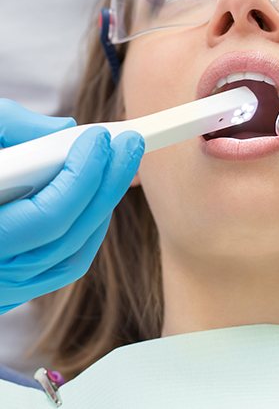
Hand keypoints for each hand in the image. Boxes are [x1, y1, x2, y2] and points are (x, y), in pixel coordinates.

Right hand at [0, 99, 143, 313]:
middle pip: (68, 236)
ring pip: (72, 255)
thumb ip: (10, 126)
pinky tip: (95, 196)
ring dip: (101, 207)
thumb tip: (66, 130)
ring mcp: (1, 287)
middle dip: (105, 185)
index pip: (46, 217)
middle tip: (128, 144)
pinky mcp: (10, 288)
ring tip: (116, 165)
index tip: (98, 138)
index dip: (80, 177)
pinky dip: (86, 231)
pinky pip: (62, 266)